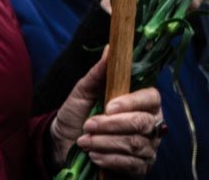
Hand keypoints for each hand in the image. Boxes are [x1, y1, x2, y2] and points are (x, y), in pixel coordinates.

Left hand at [51, 56, 161, 176]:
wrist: (64, 141)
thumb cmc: (78, 113)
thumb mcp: (83, 91)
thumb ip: (99, 73)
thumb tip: (110, 48)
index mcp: (140, 101)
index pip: (151, 98)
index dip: (131, 102)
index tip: (108, 106)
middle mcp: (150, 124)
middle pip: (142, 123)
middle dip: (111, 125)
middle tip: (88, 125)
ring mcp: (148, 147)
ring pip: (135, 144)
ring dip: (105, 142)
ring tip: (84, 141)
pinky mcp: (140, 167)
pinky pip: (132, 164)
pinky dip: (109, 159)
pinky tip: (94, 155)